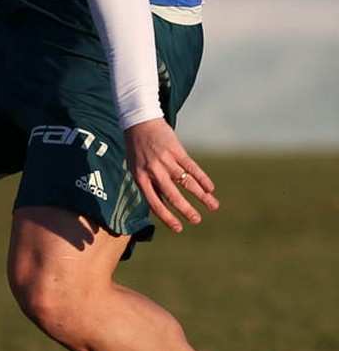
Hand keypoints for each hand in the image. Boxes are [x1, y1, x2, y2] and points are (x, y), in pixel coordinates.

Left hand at [123, 118, 216, 232]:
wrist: (139, 122)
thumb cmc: (137, 149)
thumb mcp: (135, 169)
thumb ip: (148, 186)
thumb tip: (162, 207)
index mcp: (140, 178)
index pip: (154, 203)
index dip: (167, 217)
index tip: (179, 228)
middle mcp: (153, 171)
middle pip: (172, 195)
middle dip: (186, 210)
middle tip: (197, 221)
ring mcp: (166, 160)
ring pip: (186, 182)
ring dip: (202, 196)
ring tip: (213, 206)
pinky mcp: (176, 150)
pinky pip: (192, 167)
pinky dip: (203, 178)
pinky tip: (210, 188)